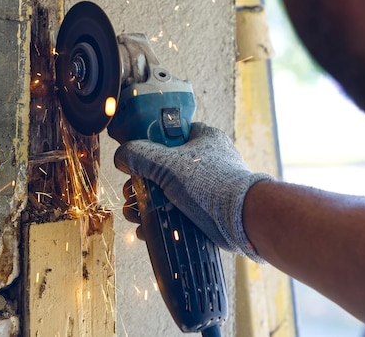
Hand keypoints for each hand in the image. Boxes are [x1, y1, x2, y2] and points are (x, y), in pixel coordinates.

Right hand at [114, 122, 272, 261]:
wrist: (244, 220)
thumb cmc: (211, 184)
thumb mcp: (169, 164)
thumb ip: (141, 155)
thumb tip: (121, 156)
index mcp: (203, 138)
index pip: (169, 133)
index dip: (148, 144)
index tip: (133, 159)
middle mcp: (205, 160)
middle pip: (162, 168)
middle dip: (140, 184)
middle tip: (129, 194)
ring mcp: (206, 187)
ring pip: (166, 193)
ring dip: (145, 205)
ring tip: (133, 215)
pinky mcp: (205, 211)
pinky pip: (175, 213)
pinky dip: (159, 221)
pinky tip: (145, 230)